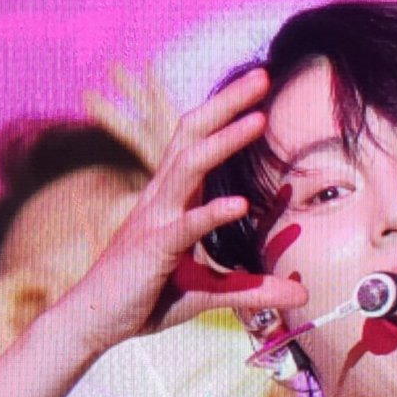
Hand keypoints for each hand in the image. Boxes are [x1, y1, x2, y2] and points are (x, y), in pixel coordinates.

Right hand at [54, 68, 306, 355]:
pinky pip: (185, 226)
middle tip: (262, 75)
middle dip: (227, 104)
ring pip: (189, 168)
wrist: (94, 321)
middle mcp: (162, 199)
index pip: (199, 142)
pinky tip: (239, 204)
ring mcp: (155, 220)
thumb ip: (255, 289)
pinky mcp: (152, 250)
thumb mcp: (210, 293)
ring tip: (259, 120)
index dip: (227, 113)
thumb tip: (303, 295)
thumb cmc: (147, 299)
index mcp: (173, 200)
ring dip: (224, 141)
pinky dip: (212, 213)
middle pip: (193, 136)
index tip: (261, 89)